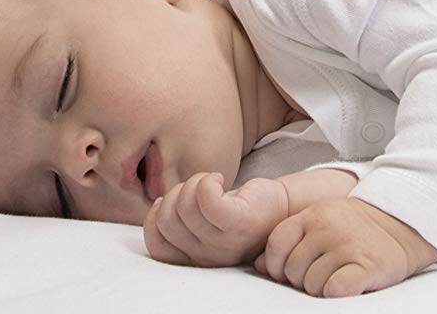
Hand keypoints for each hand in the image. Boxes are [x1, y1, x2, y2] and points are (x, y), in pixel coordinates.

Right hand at [143, 173, 288, 267]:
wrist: (281, 207)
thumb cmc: (238, 210)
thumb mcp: (204, 223)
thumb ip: (180, 222)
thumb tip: (157, 203)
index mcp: (196, 258)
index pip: (156, 246)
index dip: (155, 217)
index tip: (172, 200)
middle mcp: (209, 257)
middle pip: (166, 221)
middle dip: (175, 194)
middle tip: (198, 188)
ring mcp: (225, 242)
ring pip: (184, 207)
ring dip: (193, 183)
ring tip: (211, 182)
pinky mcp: (240, 222)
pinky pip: (206, 198)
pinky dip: (207, 181)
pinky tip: (219, 179)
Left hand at [254, 196, 436, 298]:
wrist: (402, 223)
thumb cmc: (355, 227)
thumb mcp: (319, 222)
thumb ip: (289, 239)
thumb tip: (258, 264)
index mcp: (312, 215)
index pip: (276, 245)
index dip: (279, 265)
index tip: (292, 271)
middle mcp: (326, 227)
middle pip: (293, 270)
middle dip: (303, 279)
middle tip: (323, 272)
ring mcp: (345, 245)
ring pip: (312, 284)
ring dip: (322, 288)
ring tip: (338, 275)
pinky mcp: (365, 266)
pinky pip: (335, 290)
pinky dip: (337, 293)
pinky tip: (347, 284)